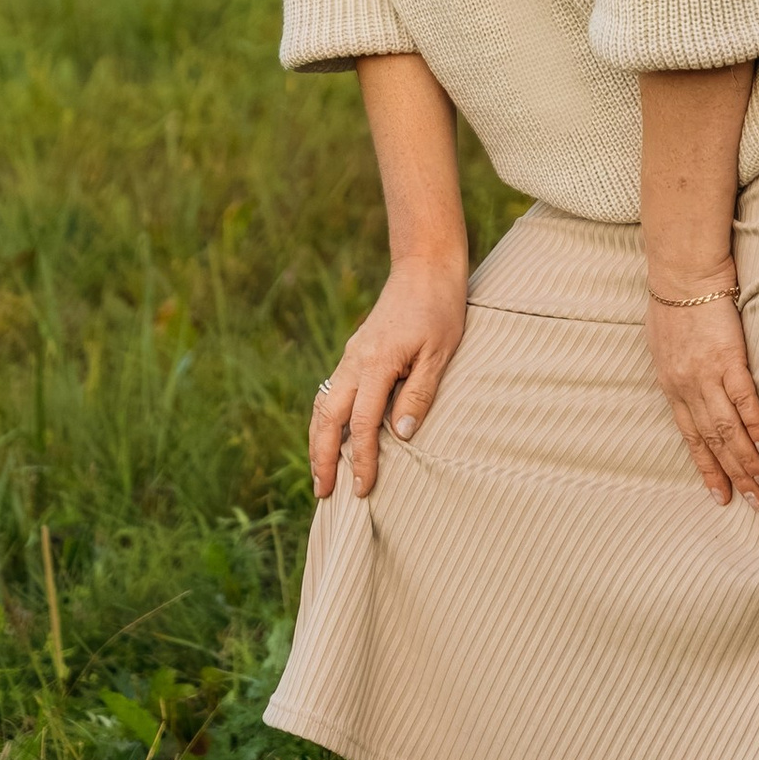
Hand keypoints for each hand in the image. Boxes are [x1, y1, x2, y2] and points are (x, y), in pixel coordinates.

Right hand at [312, 260, 467, 500]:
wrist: (424, 267)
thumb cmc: (439, 307)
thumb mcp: (440, 352)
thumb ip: (420, 393)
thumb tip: (402, 435)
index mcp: (376, 363)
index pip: (364, 424)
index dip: (361, 460)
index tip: (363, 489)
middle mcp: (355, 361)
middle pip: (327, 418)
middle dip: (321, 457)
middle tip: (323, 493)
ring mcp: (351, 356)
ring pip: (323, 405)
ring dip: (318, 441)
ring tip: (320, 474)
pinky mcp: (355, 353)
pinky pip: (331, 393)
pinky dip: (326, 420)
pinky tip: (332, 437)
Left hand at [649, 276, 758, 508]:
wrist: (684, 273)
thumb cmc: (673, 305)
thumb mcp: (664, 347)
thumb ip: (677, 374)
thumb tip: (687, 392)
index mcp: (671, 387)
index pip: (691, 438)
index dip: (707, 469)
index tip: (721, 496)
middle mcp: (686, 388)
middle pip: (712, 441)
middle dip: (733, 476)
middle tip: (753, 503)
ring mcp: (707, 374)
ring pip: (728, 429)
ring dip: (748, 462)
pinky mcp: (728, 358)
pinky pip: (744, 400)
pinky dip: (756, 427)